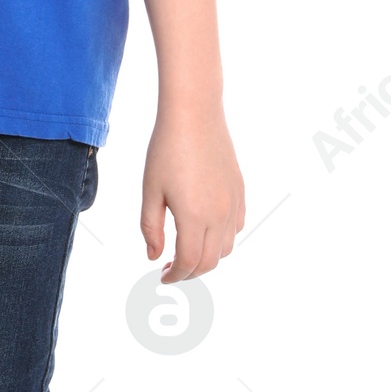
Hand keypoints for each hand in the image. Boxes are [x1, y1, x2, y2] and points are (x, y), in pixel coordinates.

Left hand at [141, 103, 244, 279]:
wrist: (195, 115)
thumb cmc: (166, 150)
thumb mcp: (151, 191)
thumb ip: (151, 228)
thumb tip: (154, 257)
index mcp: (194, 217)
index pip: (188, 262)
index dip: (174, 275)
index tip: (162, 276)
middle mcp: (219, 215)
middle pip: (209, 261)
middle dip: (190, 272)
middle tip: (170, 267)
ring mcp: (233, 203)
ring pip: (226, 248)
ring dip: (207, 257)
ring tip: (186, 250)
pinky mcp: (240, 191)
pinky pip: (236, 227)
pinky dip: (222, 238)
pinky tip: (204, 229)